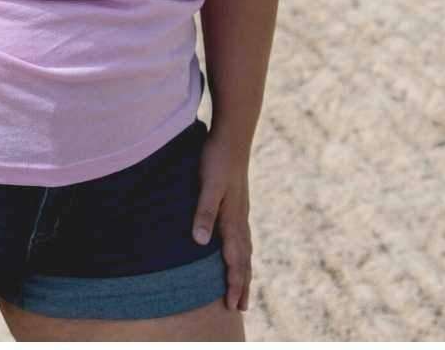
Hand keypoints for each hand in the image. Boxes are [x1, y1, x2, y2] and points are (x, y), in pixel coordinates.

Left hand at [191, 128, 252, 311]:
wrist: (232, 136)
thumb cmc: (216, 159)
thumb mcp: (207, 184)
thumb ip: (204, 212)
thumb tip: (199, 242)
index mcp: (233, 219)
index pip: (235, 259)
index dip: (233, 282)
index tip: (232, 305)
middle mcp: (240, 218)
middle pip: (244, 259)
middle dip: (241, 284)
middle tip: (240, 307)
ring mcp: (241, 210)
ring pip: (246, 248)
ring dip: (244, 270)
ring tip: (243, 286)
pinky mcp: (238, 201)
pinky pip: (243, 235)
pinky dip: (243, 251)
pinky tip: (240, 250)